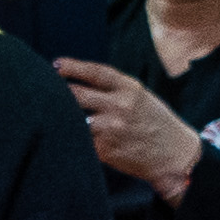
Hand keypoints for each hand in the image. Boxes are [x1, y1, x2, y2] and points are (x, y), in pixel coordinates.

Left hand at [55, 58, 207, 195]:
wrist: (174, 155)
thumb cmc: (155, 123)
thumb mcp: (141, 97)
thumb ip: (114, 90)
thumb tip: (79, 83)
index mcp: (130, 88)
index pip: (95, 72)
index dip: (72, 66)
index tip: (55, 64)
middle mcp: (119, 105)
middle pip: (77, 94)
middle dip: (58, 92)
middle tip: (45, 91)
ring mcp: (110, 128)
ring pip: (73, 119)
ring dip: (62, 118)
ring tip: (51, 117)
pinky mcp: (104, 150)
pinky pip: (80, 140)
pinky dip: (71, 138)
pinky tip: (65, 137)